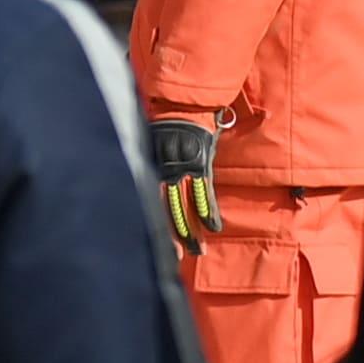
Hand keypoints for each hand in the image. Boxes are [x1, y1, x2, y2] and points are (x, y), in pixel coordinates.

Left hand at [148, 115, 219, 251]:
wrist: (181, 105)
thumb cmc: (166, 126)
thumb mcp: (154, 148)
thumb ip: (154, 169)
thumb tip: (151, 187)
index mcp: (151, 168)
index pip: (150, 202)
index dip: (153, 224)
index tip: (155, 243)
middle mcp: (163, 170)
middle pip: (165, 209)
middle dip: (170, 235)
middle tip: (175, 257)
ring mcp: (182, 169)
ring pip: (183, 205)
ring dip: (191, 230)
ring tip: (196, 250)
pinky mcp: (200, 164)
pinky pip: (204, 193)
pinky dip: (208, 211)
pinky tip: (213, 228)